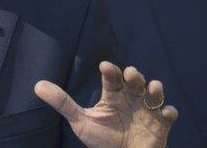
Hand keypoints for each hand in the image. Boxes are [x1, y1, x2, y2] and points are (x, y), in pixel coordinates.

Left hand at [35, 61, 177, 147]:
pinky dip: (169, 112)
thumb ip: (63, 103)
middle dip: (134, 75)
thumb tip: (37, 85)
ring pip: (154, 93)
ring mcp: (147, 110)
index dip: (110, 71)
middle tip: (130, 74)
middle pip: (134, 81)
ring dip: (155, 89)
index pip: (112, 78)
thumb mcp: (81, 122)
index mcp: (114, 95)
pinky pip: (169, 114)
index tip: (104, 66)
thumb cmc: (103, 140)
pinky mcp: (161, 124)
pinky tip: (166, 113)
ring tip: (151, 88)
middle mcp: (131, 98)